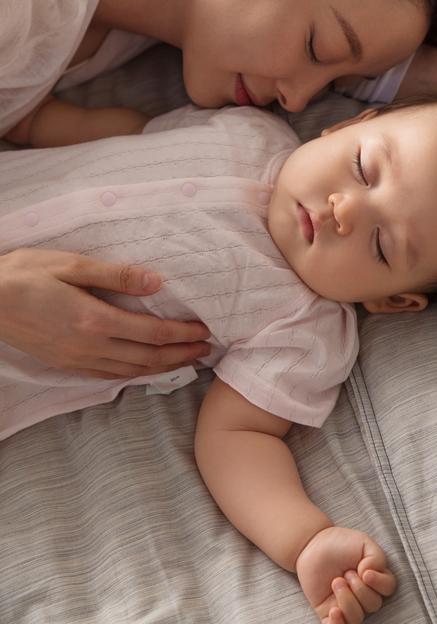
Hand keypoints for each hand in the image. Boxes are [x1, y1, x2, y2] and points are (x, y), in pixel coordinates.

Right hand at [0, 248, 210, 376]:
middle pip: (146, 357)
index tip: (205, 330)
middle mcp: (89, 346)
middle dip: (181, 354)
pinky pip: (108, 375)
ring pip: (130, 370)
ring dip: (162, 367)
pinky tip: (146, 369)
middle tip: (207, 350)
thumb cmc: (26, 274)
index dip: (181, 334)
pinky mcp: (66, 364)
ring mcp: (76, 359)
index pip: (151, 332)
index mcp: (94, 319)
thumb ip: (117, 276)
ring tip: (187, 361)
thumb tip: (156, 283)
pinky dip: (134, 374)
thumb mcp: (72, 265)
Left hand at [296, 526, 395, 622]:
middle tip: (346, 573)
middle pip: (373, 604)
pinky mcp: (330, 613)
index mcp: (375, 577)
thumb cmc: (340, 543)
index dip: (379, 584)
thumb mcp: (363, 543)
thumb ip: (376, 558)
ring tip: (336, 582)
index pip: (388, 588)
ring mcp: (348, 605)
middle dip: (359, 588)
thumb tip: (372, 575)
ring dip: (347, 600)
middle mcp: (364, 594)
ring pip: (357, 617)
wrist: (312, 546)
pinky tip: (334, 611)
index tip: (365, 573)